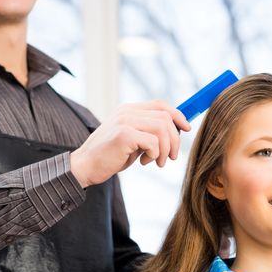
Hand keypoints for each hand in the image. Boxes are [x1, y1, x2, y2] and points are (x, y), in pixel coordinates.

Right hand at [70, 100, 190, 187]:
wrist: (85, 166)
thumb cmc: (109, 156)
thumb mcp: (132, 140)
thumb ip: (148, 132)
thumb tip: (175, 131)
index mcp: (128, 110)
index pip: (161, 105)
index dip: (177, 115)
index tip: (186, 128)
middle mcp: (127, 111)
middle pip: (165, 117)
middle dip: (175, 139)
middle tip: (171, 157)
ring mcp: (124, 121)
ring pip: (162, 128)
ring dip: (166, 149)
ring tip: (157, 162)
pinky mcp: (123, 135)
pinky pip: (153, 142)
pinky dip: (155, 154)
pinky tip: (143, 161)